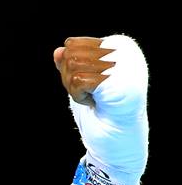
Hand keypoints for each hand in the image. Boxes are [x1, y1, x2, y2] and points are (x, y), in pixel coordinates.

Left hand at [55, 34, 148, 175]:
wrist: (117, 140)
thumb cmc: (103, 111)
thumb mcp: (84, 81)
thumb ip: (72, 64)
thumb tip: (58, 51)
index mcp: (120, 45)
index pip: (72, 44)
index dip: (71, 69)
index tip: (91, 85)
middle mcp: (125, 49)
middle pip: (70, 53)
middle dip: (70, 78)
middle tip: (91, 94)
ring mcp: (124, 64)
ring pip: (72, 65)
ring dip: (75, 88)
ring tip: (96, 99)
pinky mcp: (119, 81)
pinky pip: (77, 81)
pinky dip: (79, 96)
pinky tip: (97, 104)